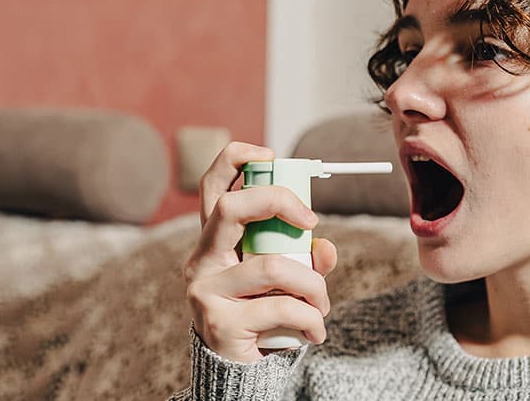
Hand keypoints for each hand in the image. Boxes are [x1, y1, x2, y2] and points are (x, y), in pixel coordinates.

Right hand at [183, 142, 338, 362]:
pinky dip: (311, 318)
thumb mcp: (287, 282)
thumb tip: (327, 248)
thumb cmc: (265, 317)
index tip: (272, 155)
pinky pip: (281, 306)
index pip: (212, 186)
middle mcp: (201, 261)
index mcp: (214, 242)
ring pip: (272, 266)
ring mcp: (205, 292)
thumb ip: (306, 260)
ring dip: (313, 285)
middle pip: (231, 209)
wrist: (241, 374)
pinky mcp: (219, 324)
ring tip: (323, 305)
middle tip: (312, 222)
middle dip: (279, 201)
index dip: (236, 158)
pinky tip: (315, 332)